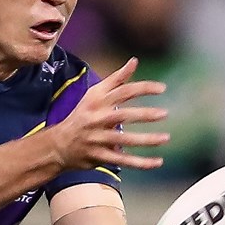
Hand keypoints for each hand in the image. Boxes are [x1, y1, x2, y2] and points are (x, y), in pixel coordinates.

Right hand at [42, 58, 169, 169]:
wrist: (59, 144)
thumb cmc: (82, 115)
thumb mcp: (95, 94)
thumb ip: (116, 79)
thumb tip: (135, 61)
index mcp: (97, 101)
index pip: (123, 91)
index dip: (143, 88)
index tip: (163, 89)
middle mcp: (97, 119)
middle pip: (124, 115)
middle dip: (145, 114)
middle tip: (165, 114)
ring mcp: (98, 139)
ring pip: (125, 140)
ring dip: (147, 140)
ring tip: (166, 138)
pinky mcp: (100, 156)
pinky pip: (124, 160)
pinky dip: (142, 163)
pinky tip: (158, 162)